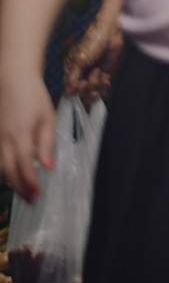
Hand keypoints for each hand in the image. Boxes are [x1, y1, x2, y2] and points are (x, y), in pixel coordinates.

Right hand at [0, 73, 55, 200]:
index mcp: (20, 134)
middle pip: (9, 170)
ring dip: (11, 182)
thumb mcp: (48, 118)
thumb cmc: (34, 98)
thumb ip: (47, 144)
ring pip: (0, 167)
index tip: (37, 195)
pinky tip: (13, 177)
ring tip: (24, 193)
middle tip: (32, 201)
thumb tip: (49, 168)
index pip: (23, 165)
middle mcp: (4, 139)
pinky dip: (4, 170)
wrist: (13, 81)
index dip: (29, 182)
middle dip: (20, 188)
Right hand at [62, 12, 123, 101]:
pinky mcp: (104, 75)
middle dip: (88, 88)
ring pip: (92, 92)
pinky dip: (104, 86)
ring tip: (99, 73)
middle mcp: (80, 75)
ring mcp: (92, 75)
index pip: (70, 89)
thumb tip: (68, 92)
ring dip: (96, 85)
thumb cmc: (93, 43)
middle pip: (81, 93)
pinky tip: (106, 80)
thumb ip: (73, 77)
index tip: (82, 84)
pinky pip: (102, 88)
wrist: (111, 35)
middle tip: (92, 77)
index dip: (77, 90)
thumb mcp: (80, 61)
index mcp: (70, 71)